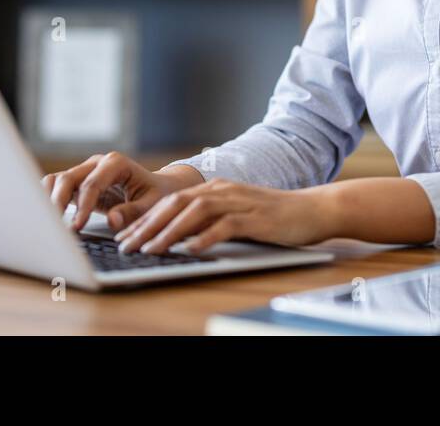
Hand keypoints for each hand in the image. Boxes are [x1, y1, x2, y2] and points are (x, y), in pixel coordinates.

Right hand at [41, 152, 201, 231]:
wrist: (158, 187)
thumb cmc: (156, 194)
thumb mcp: (152, 204)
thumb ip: (132, 212)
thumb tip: (111, 221)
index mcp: (116, 163)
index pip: (92, 183)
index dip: (83, 206)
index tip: (77, 226)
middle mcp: (97, 164)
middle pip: (68, 178)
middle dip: (59, 202)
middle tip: (57, 228)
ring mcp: (85, 172)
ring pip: (58, 181)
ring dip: (50, 200)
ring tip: (48, 224)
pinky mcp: (79, 184)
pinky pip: (57, 187)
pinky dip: (50, 200)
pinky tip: (48, 218)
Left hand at [114, 178, 335, 254]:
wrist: (313, 209)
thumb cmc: (275, 217)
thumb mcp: (236, 215)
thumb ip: (210, 221)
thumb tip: (178, 237)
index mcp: (215, 189)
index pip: (171, 202)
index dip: (146, 219)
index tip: (125, 236)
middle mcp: (222, 191)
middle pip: (176, 204)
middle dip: (148, 225)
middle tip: (127, 245)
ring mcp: (239, 202)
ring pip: (195, 212)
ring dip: (169, 232)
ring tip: (151, 249)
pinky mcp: (255, 217)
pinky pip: (225, 226)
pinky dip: (205, 237)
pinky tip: (190, 250)